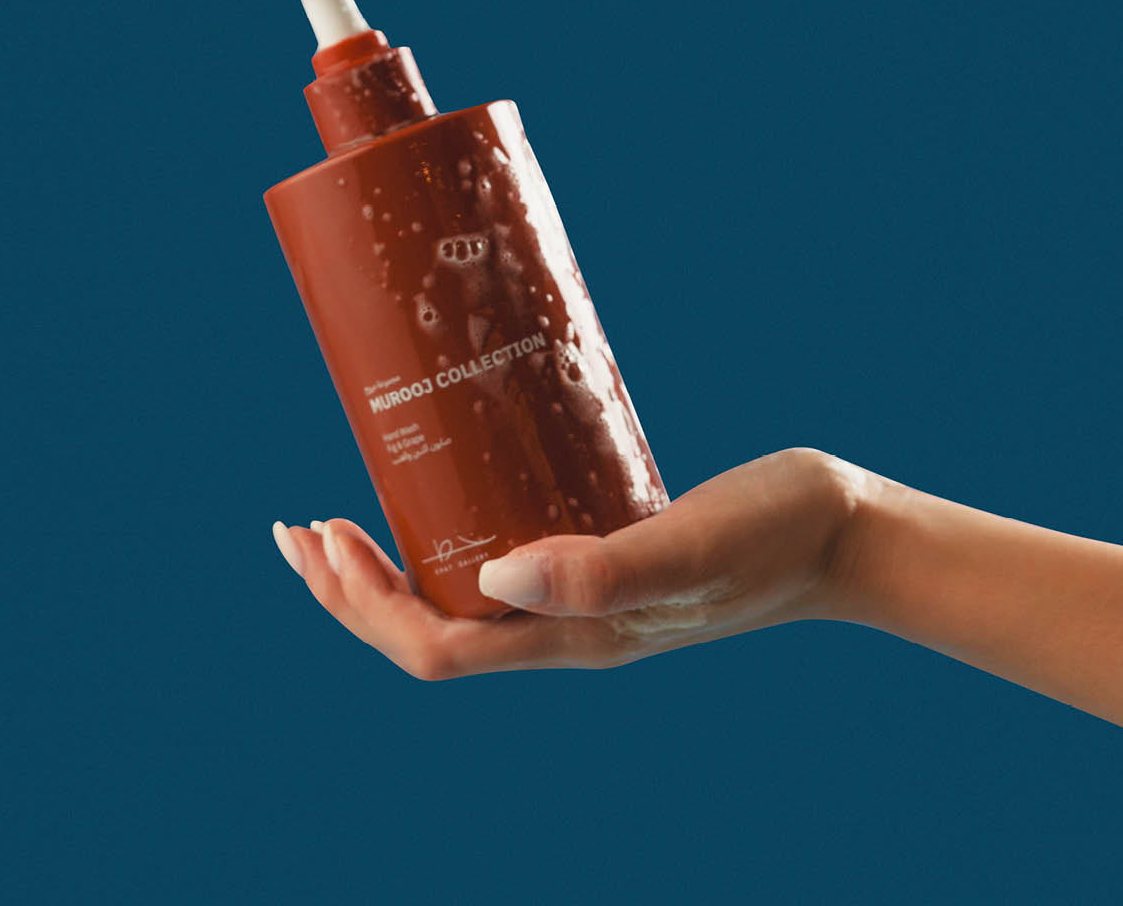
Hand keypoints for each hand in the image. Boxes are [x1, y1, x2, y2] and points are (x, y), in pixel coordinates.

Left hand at [271, 448, 866, 679]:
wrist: (836, 531)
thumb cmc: (771, 537)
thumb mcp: (688, 549)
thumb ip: (601, 569)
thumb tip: (490, 581)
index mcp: (572, 638)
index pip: (435, 646)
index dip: (363, 604)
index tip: (322, 535)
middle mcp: (564, 627)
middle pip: (428, 632)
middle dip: (350, 591)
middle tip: (300, 531)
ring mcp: (580, 595)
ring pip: (456, 601)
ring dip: (389, 571)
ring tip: (343, 522)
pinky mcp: (598, 555)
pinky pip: (501, 560)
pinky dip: (450, 537)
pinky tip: (447, 489)